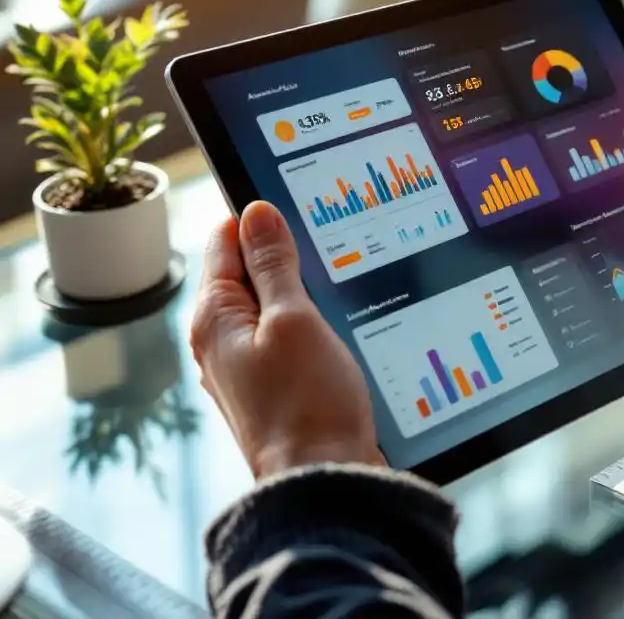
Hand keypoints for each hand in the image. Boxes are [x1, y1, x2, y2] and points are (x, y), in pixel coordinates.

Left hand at [191, 201, 383, 477]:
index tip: (301, 218)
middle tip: (329, 257)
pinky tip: (339, 330)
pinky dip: (311, 326)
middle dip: (286, 259)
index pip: (225, 241)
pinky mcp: (276, 387)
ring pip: (274, 306)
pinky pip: (288, 338)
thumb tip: (256, 214)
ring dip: (303, 295)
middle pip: (249, 273)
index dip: (262, 222)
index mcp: (214, 319)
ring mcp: (248, 367)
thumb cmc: (309, 406)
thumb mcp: (294, 319)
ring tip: (337, 296)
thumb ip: (272, 265)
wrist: (326, 481)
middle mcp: (221, 342)